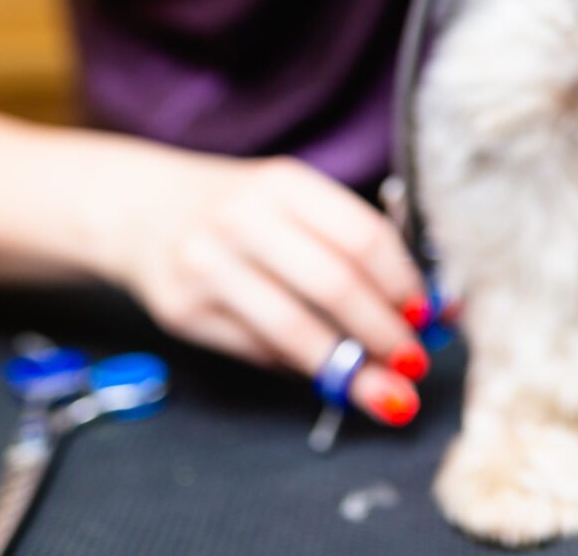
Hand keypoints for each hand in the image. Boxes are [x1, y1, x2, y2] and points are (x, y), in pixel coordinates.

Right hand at [101, 152, 432, 425]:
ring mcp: (207, 266)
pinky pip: (259, 351)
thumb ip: (356, 247)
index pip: (362, 236)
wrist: (142, 210)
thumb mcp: (294, 203)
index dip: (402, 284)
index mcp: (284, 184)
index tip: (427, 316)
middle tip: (413, 363)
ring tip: (385, 392)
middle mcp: (242, 219)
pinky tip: (326, 372)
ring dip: (348, 370)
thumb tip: (435, 308)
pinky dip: (301, 367)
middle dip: (382, 333)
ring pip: (293, 330)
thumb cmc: (244, 211)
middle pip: (333, 285)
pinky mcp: (184, 312)